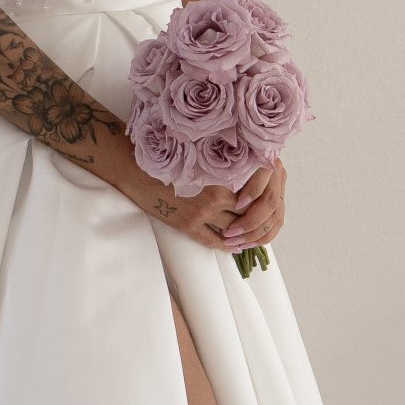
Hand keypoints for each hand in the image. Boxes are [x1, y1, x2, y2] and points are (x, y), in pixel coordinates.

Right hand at [134, 157, 282, 252]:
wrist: (135, 169)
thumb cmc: (167, 158)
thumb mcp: (199, 157)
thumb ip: (221, 165)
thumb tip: (244, 171)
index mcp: (220, 176)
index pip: (251, 193)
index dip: (261, 200)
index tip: (268, 200)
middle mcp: (214, 195)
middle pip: (245, 213)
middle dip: (255, 220)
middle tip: (264, 223)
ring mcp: (200, 212)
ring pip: (232, 228)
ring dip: (243, 235)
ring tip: (251, 237)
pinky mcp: (187, 225)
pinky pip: (212, 240)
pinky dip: (226, 245)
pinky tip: (233, 246)